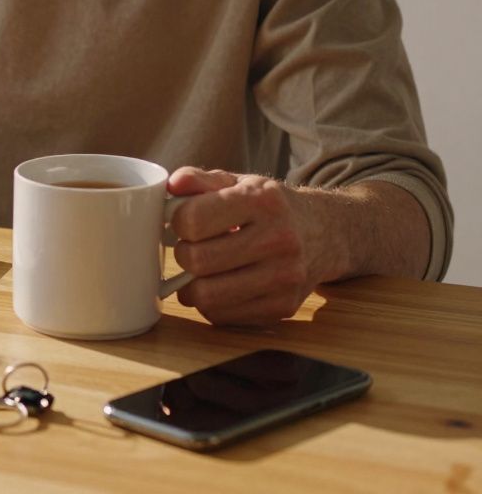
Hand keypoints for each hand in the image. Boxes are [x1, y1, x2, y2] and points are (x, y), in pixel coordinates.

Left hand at [166, 167, 344, 325]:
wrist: (324, 234)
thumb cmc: (268, 207)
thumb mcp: (238, 183)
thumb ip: (200, 180)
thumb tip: (173, 185)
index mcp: (263, 201)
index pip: (193, 220)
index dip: (177, 221)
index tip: (183, 221)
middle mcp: (280, 239)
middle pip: (196, 260)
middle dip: (183, 254)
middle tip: (190, 247)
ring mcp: (285, 277)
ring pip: (206, 296)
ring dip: (190, 285)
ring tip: (199, 270)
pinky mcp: (283, 307)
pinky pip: (221, 316)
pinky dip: (209, 304)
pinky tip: (219, 286)